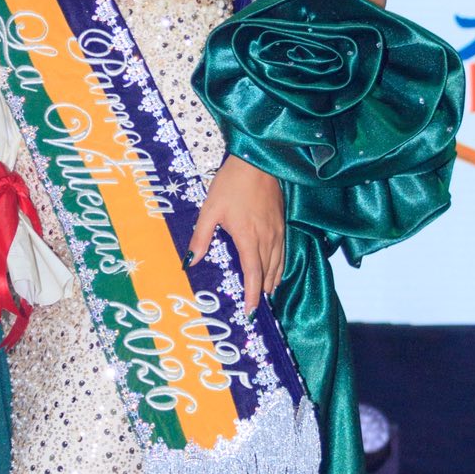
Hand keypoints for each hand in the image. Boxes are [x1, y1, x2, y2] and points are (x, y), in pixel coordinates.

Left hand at [187, 155, 284, 313]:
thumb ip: (201, 237)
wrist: (256, 162)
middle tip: (256, 308)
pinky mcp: (282, 223)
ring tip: (266, 295)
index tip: (250, 311)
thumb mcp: (210, 209)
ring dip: (272, 281)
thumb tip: (192, 261)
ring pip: (278, 264)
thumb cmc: (231, 184)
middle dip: (262, 292)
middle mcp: (266, 238)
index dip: (252, 295)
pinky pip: (283, 252)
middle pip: (267, 273)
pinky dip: (280, 267)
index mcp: (248, 237)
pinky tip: (276, 271)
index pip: (253, 274)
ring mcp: (277, 231)